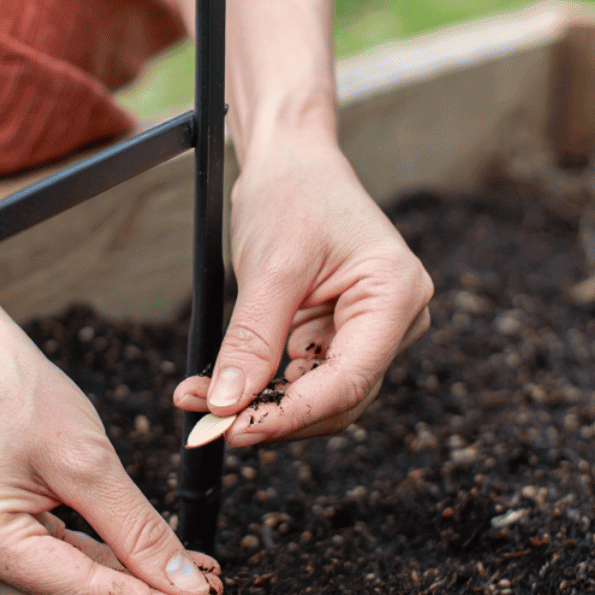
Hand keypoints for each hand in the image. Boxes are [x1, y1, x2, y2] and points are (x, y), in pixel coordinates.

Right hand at [0, 274, 222, 594]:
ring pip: (65, 593)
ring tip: (192, 578)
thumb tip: (186, 588)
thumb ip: (137, 530)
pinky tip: (146, 563)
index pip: (85, 594)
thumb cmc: (13, 389)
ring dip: (127, 588)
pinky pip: (48, 570)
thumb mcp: (87, 458)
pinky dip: (98, 567)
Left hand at [174, 136, 432, 445]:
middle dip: (272, 416)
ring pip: (317, 396)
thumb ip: (252, 339)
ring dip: (260, 406)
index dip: (294, 414)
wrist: (292, 164)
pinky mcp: (338, 337)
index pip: (350, 379)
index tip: (237, 430)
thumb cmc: (292, 195)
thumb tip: (227, 404)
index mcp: (395, 293)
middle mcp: (394, 320)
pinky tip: (216, 387)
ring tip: (199, 400)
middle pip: (338, 399)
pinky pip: (301, 378)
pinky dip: (260, 387)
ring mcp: (369, 332)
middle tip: (208, 424)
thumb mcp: (270, 267)